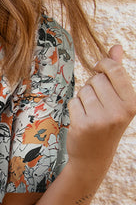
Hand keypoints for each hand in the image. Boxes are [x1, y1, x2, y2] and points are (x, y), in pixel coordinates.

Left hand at [67, 45, 135, 178]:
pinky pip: (73, 102)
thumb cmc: (107, 123)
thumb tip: (116, 47)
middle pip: (96, 79)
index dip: (103, 65)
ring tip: (90, 112)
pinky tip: (82, 120)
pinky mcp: (83, 125)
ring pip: (83, 91)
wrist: (94, 157)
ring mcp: (100, 119)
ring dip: (83, 98)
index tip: (99, 69)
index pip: (114, 70)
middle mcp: (119, 111)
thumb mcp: (118, 100)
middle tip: (97, 103)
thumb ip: (117, 73)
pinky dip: (74, 108)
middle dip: (92, 86)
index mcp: (132, 103)